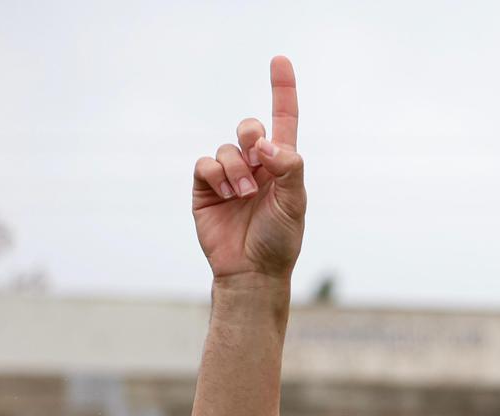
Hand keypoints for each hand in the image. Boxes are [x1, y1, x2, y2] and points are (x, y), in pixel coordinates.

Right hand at [191, 56, 304, 280]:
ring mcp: (229, 176)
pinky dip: (215, 176)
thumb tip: (268, 145)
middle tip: (258, 159)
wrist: (252, 271)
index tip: (280, 60)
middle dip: (251, 135)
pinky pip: (205, 163)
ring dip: (235, 169)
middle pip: (249, 127)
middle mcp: (255, 166)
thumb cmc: (279, 241)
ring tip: (243, 196)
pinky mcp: (206, 187)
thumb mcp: (295, 206)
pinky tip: (225, 196)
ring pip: (226, 147)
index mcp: (282, 166)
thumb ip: (289, 170)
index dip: (282, 90)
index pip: (284, 121)